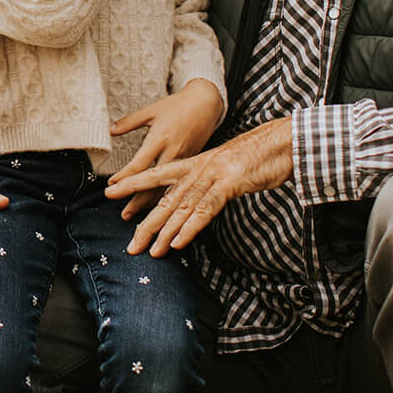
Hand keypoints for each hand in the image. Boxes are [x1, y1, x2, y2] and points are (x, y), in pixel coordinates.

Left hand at [104, 117, 292, 256]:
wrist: (282, 141)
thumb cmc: (256, 155)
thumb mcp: (227, 164)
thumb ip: (209, 178)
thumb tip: (196, 195)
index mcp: (196, 162)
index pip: (157, 174)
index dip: (133, 183)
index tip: (110, 193)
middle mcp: (199, 168)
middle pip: (165, 197)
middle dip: (145, 222)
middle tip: (130, 245)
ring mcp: (213, 174)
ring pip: (182, 206)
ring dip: (165, 231)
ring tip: (149, 251)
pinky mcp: (230, 182)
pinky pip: (205, 209)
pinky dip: (190, 227)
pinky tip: (178, 243)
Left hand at [108, 79, 224, 219]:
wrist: (207, 103)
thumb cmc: (178, 105)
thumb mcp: (152, 110)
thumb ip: (130, 122)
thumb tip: (111, 130)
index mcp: (160, 138)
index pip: (139, 163)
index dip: (125, 178)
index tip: (112, 186)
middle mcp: (171, 151)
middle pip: (153, 182)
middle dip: (137, 200)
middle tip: (124, 214)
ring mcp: (184, 159)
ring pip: (167, 187)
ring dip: (152, 204)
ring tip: (140, 218)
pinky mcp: (192, 163)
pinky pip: (178, 184)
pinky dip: (167, 197)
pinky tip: (161, 208)